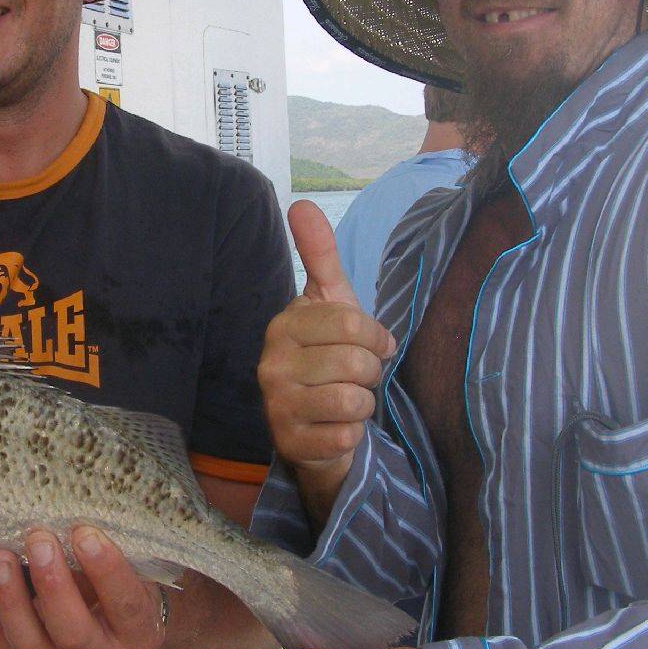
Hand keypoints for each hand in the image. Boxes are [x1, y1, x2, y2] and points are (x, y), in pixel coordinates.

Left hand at [0, 526, 167, 648]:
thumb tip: (71, 515)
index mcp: (139, 633)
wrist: (112, 627)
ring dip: (9, 599)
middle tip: (37, 540)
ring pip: (28, 645)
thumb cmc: (122, 584)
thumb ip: (106, 552)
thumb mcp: (130, 567)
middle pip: (72, 633)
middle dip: (51, 585)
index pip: (124, 604)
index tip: (84, 533)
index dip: (106, 570)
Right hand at [258, 202, 394, 510]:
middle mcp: (271, 365)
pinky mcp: (288, 445)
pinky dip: (353, 434)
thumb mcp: (330, 304)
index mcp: (284, 326)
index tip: (372, 345)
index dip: (376, 338)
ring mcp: (276, 406)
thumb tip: (301, 203)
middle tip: (357, 377)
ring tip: (348, 400)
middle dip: (370, 373)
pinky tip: (338, 429)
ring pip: (351, 401)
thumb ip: (319, 255)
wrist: (317, 426)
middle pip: (355, 362)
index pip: (351, 324)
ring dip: (363, 404)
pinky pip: (344, 436)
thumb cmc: (328, 358)